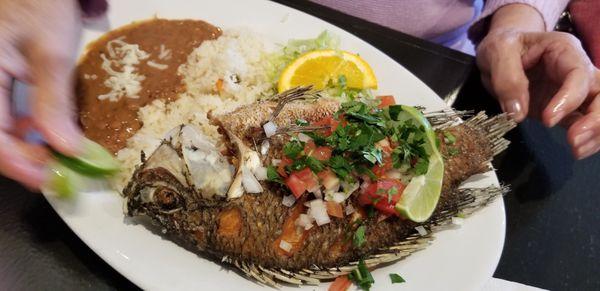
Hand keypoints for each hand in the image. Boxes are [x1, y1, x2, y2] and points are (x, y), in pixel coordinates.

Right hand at [0, 0, 82, 188]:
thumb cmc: (40, 8)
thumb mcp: (51, 56)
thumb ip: (54, 103)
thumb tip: (66, 148)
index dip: (18, 163)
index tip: (48, 179)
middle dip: (21, 160)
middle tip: (56, 172)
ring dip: (20, 148)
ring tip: (54, 158)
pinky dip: (19, 131)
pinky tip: (43, 135)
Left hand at [477, 4, 599, 159]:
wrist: (498, 53)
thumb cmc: (502, 47)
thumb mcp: (496, 52)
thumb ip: (506, 78)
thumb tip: (517, 112)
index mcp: (564, 51)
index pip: (579, 74)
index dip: (569, 98)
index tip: (548, 120)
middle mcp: (577, 70)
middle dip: (596, 118)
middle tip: (574, 141)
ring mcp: (575, 91)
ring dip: (596, 132)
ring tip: (576, 150)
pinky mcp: (567, 109)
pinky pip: (586, 123)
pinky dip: (588, 138)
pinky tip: (577, 150)